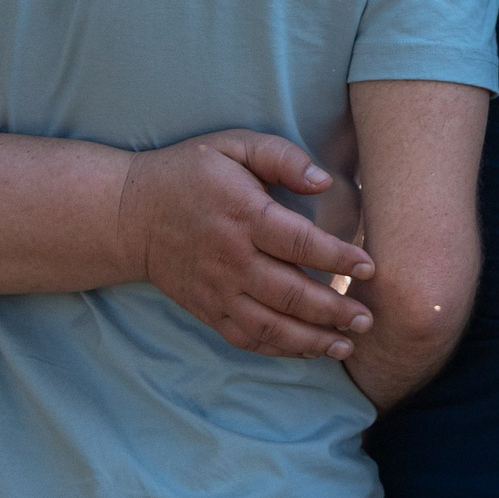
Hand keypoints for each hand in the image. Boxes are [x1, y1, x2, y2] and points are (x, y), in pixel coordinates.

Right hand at [115, 130, 375, 360]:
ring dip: (312, 340)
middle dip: (334, 310)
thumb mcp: (234, 146)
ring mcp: (217, 290)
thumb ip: (282, 157)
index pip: (298, 242)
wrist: (128, 215)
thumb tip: (324, 181)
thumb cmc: (190, 174)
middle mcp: (231, 259)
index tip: (370, 267)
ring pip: (269, 326)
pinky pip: (246, 338)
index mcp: (243, 215)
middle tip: (369, 318)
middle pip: (289, 293)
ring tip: (348, 345)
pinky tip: (310, 351)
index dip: (337, 257)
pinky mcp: (207, 310)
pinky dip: (279, 349)